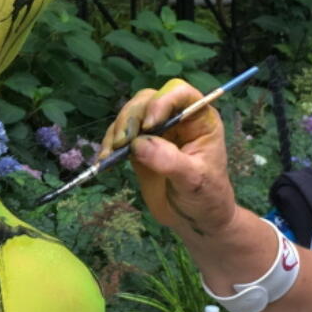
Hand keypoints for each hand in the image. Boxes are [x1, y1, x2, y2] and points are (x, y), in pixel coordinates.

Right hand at [97, 78, 236, 237]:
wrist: (194, 218)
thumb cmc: (206, 197)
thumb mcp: (194, 181)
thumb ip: (169, 161)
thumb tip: (139, 144)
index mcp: (199, 120)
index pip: (180, 93)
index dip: (162, 101)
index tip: (150, 125)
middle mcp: (176, 119)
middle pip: (147, 100)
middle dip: (131, 118)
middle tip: (122, 143)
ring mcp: (156, 132)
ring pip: (130, 114)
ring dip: (117, 130)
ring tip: (110, 155)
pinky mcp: (139, 146)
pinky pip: (119, 134)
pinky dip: (109, 143)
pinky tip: (105, 160)